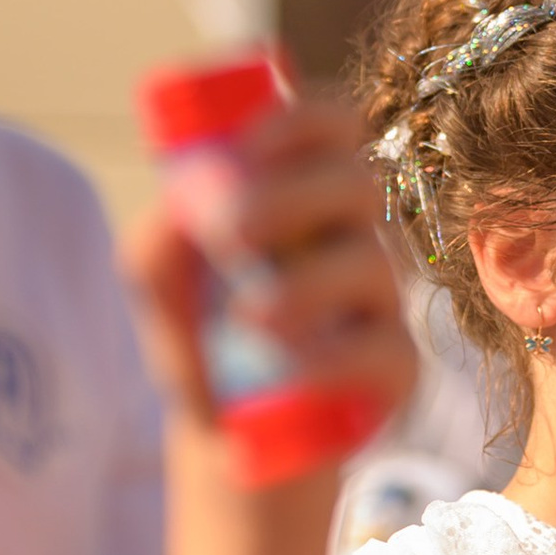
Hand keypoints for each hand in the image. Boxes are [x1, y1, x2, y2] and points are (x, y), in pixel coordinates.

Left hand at [123, 93, 415, 440]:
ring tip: (246, 319)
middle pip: (356, 183)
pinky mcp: (395, 369)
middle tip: (233, 232)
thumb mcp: (160, 281)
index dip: (301, 119)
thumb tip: (183, 203)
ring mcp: (379, 303)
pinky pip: (385, 350)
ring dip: (306, 282)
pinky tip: (292, 370)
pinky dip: (334, 357)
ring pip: (371, 265)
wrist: (222, 435)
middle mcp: (352, 238)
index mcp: (305, 196)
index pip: (333, 126)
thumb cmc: (200, 337)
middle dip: (293, 196)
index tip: (248, 147)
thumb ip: (160, 235)